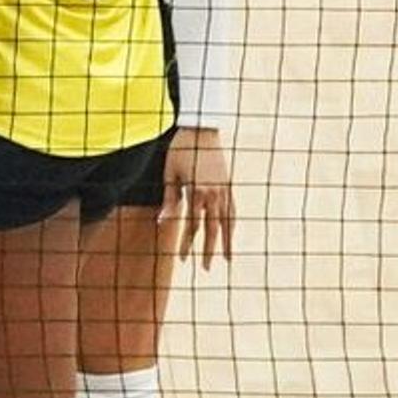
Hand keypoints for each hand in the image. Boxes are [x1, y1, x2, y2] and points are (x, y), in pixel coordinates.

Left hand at [159, 128, 235, 268]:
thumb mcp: (170, 175)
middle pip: (213, 229)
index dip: (187, 244)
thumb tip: (163, 223)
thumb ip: (170, 200)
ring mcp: (225, 189)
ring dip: (227, 242)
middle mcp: (214, 194)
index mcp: (198, 192)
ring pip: (228, 222)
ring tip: (228, 259)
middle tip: (206, 269)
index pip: (192, 226)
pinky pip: (233, 209)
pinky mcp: (230, 184)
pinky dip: (233, 224)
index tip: (183, 259)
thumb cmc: (181, 150)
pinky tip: (232, 234)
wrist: (202, 128)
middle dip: (209, 251)